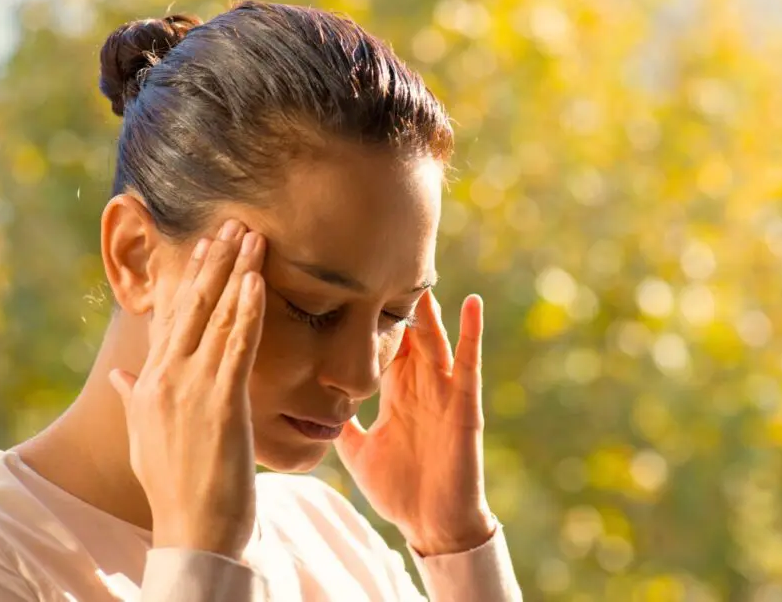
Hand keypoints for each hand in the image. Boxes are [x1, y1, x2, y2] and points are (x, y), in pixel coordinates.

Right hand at [108, 219, 266, 559]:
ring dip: (236, 272)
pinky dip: (248, 311)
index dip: (189, 278)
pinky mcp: (222, 402)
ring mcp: (191, 387)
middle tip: (232, 223)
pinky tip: (257, 281)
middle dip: (214, 261)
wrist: (191, 528)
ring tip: (251, 236)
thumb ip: (133, 397)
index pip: (172, 317)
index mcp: (150, 381)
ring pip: (217, 317)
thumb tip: (120, 372)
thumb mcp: (145, 436)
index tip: (203, 246)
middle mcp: (166, 376)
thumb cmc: (173, 485)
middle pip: (192, 306)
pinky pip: (237, 347)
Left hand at [335, 291, 494, 555]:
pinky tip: (471, 301)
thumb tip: (310, 407)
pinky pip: (469, 361)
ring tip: (418, 268)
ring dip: (426, 307)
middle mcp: (419, 384)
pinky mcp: (464, 403)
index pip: (380, 345)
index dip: (367, 316)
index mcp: (395, 393)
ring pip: (432, 338)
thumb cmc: (398, 489)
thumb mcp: (359, 451)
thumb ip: (343, 425)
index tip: (348, 282)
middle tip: (380, 258)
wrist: (430, 523)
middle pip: (406, 332)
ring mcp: (443, 390)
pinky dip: (471, 332)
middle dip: (394, 299)